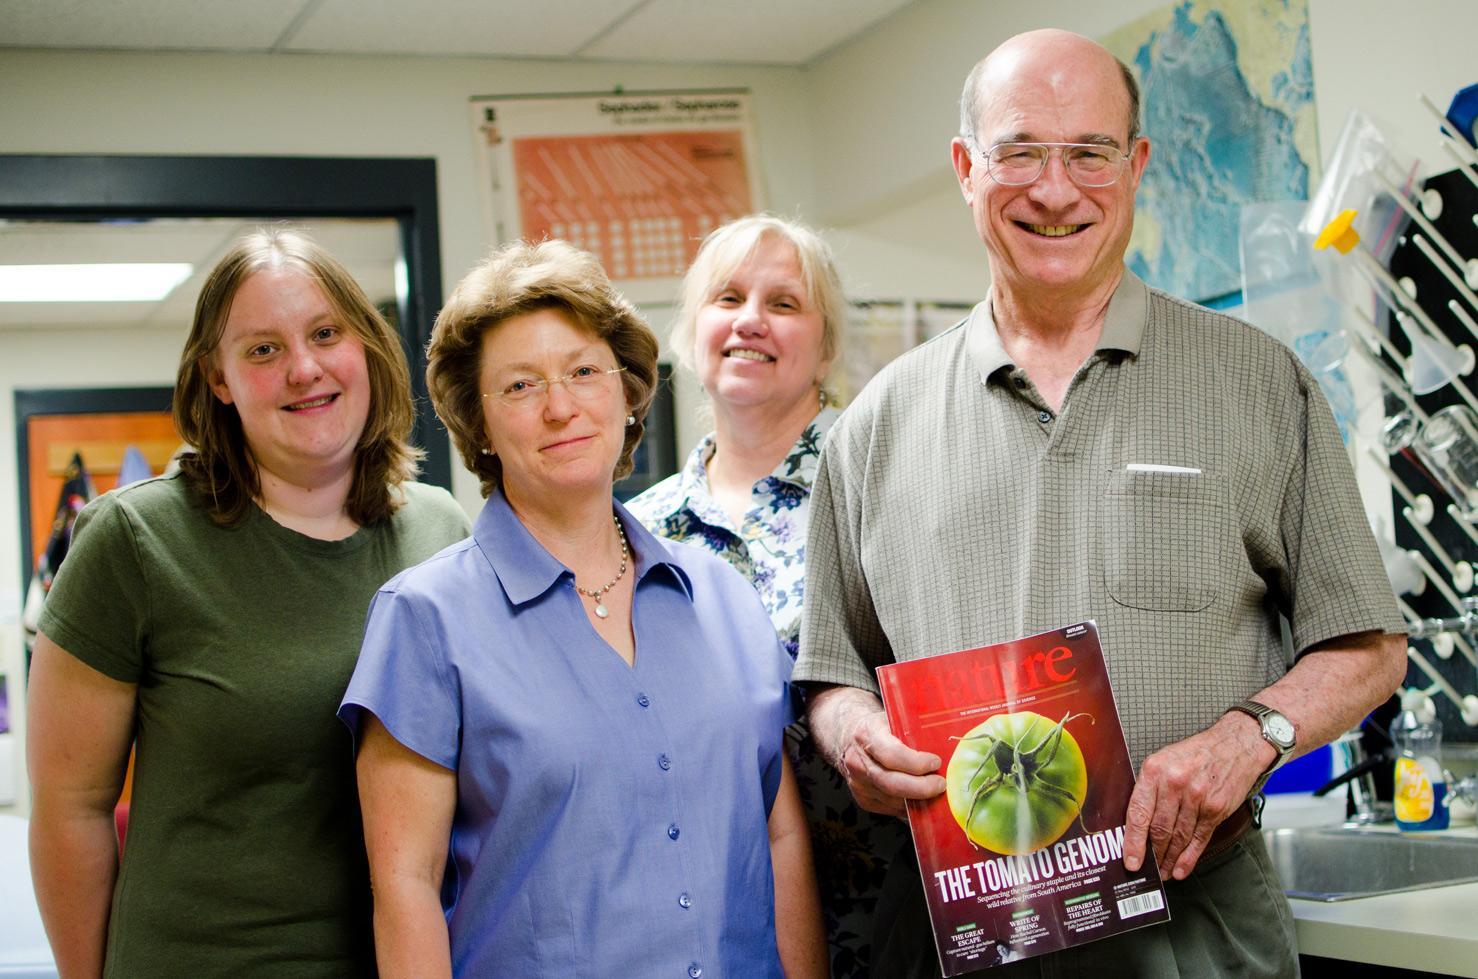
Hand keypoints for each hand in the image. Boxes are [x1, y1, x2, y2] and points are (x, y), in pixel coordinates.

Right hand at [837, 708, 946, 818]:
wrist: (849, 735)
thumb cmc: (880, 726)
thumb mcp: (893, 717)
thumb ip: (913, 728)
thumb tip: (947, 741)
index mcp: (867, 734)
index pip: (891, 754)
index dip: (916, 762)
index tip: (936, 762)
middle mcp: (858, 760)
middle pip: (891, 783)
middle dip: (921, 788)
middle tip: (941, 784)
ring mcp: (858, 782)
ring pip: (892, 800)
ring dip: (918, 800)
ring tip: (936, 792)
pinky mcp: (863, 799)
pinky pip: (889, 809)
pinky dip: (909, 807)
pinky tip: (921, 800)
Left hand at [1122, 713, 1270, 879]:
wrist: (1236, 744)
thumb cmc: (1196, 753)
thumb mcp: (1164, 759)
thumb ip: (1149, 787)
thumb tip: (1134, 822)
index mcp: (1155, 770)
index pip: (1138, 812)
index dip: (1133, 841)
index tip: (1130, 860)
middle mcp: (1175, 784)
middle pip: (1159, 829)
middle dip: (1152, 855)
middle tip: (1147, 871)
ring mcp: (1197, 797)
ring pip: (1178, 837)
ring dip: (1169, 859)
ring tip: (1163, 872)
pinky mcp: (1216, 809)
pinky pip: (1199, 839)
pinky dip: (1189, 858)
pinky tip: (1181, 869)